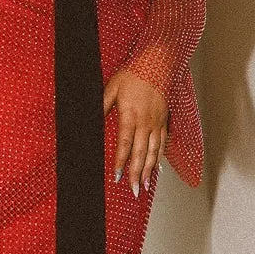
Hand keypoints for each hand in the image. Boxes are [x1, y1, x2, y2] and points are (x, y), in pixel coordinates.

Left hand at [103, 69, 167, 197]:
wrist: (158, 63)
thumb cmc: (133, 74)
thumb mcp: (111, 87)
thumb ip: (102, 106)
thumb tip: (90, 120)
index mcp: (131, 114)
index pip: (125, 143)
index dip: (121, 161)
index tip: (117, 176)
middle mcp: (146, 122)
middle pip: (141, 152)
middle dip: (136, 173)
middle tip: (133, 190)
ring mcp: (157, 122)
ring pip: (154, 151)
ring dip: (149, 170)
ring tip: (145, 186)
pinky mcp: (164, 120)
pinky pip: (163, 143)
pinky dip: (160, 158)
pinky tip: (157, 168)